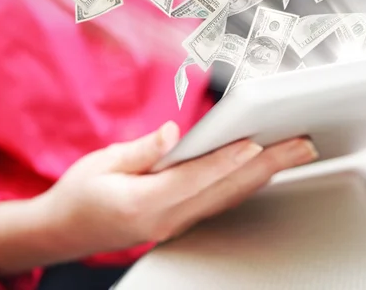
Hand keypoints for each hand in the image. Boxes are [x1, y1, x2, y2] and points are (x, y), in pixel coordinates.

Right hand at [0, 122, 317, 275]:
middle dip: (269, 164)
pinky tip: (265, 171)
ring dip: (266, 174)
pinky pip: (220, 202)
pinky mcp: (180, 221)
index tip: (256, 143)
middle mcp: (167, 218)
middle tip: (302, 145)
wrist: (63, 232)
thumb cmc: (78, 196)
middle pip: (227, 189)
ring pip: (230, 197)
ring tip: (296, 154)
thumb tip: (171, 134)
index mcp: (144, 202)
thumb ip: (141, 151)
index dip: (227, 160)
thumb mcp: (101, 165)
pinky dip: (247, 185)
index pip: (196, 178)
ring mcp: (176, 223)